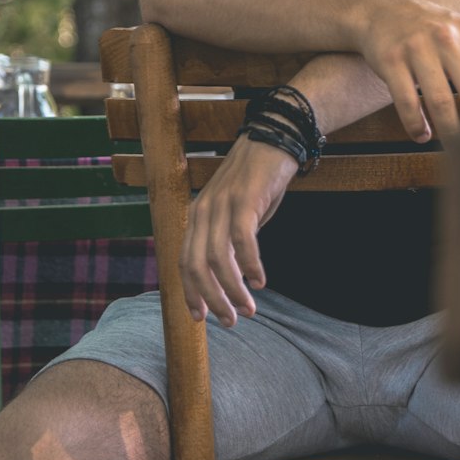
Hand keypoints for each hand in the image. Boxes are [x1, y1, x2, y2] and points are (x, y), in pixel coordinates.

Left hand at [180, 135, 297, 327]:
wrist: (275, 138)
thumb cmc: (258, 181)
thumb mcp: (237, 213)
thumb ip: (229, 241)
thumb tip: (234, 277)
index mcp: (197, 216)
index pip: (185, 262)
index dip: (190, 293)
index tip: (200, 318)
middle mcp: (203, 211)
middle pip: (197, 267)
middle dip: (212, 300)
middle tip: (231, 321)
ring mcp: (223, 204)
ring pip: (220, 259)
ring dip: (234, 290)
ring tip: (249, 309)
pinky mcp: (245, 199)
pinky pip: (243, 239)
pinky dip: (250, 265)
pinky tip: (260, 281)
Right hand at [355, 0, 459, 142]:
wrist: (380, 11)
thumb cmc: (427, 30)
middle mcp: (447, 37)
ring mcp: (418, 48)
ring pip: (441, 103)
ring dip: (450, 133)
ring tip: (454, 148)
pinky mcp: (392, 60)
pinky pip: (407, 102)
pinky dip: (416, 125)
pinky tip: (422, 135)